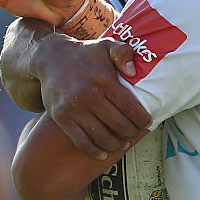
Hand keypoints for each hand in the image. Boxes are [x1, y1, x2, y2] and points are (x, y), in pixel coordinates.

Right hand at [32, 34, 151, 158]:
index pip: (129, 106)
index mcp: (103, 78)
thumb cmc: (86, 54)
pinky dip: (94, 151)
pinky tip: (103, 154)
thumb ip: (123, 52)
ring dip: (115, 145)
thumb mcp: (107, 45)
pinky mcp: (61, 117)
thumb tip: (133, 72)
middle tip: (136, 133)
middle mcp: (88, 94)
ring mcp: (73, 108)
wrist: (51, 59)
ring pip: (100, 136)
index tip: (148, 123)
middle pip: (117, 124)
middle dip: (131, 132)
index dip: (141, 119)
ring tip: (123, 144)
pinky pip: (80, 140)